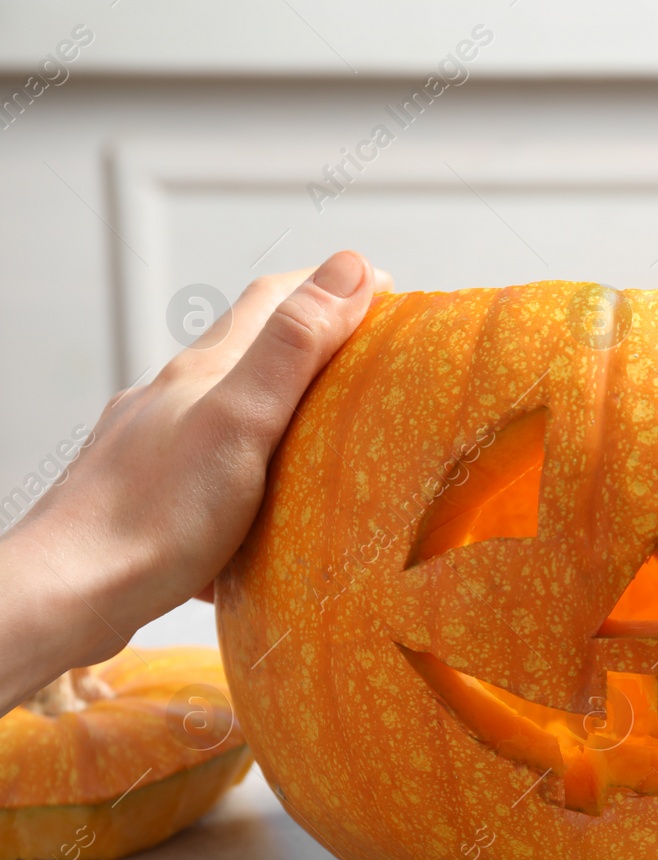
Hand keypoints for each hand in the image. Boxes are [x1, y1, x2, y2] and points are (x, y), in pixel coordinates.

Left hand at [0, 251, 388, 712]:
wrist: (69, 592)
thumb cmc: (155, 515)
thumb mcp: (244, 419)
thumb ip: (293, 346)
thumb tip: (350, 267)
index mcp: (203, 371)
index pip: (275, 299)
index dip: (332, 285)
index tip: (387, 289)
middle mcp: (174, 396)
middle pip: (250, 349)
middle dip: (313, 342)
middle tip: (370, 356)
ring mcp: (155, 444)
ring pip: (229, 409)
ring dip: (281, 407)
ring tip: (329, 433)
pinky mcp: (146, 494)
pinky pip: (209, 465)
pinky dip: (249, 466)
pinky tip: (264, 508)